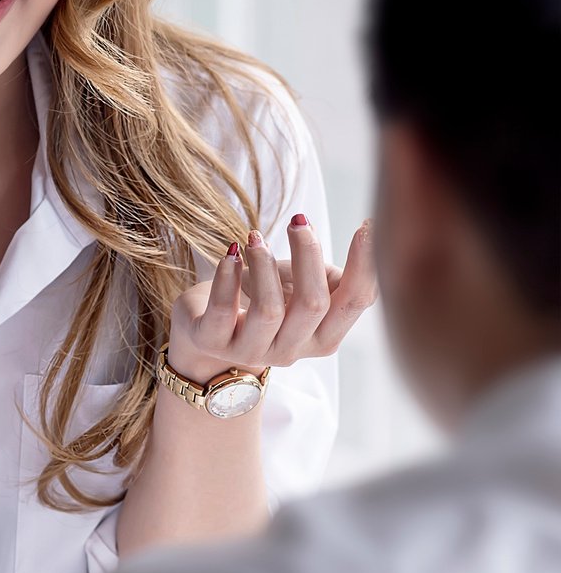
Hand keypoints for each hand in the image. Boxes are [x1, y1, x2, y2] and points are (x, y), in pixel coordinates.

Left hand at [167, 215, 377, 382]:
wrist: (205, 328)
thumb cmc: (261, 298)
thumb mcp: (300, 285)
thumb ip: (329, 275)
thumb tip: (362, 242)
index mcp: (324, 336)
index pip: (356, 302)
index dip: (365, 265)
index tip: (366, 225)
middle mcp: (292, 350)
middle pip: (314, 303)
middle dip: (308, 254)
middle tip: (297, 222)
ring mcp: (251, 351)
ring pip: (269, 310)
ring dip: (264, 265)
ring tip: (254, 239)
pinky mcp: (212, 342)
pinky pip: (223, 310)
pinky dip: (227, 276)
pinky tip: (230, 254)